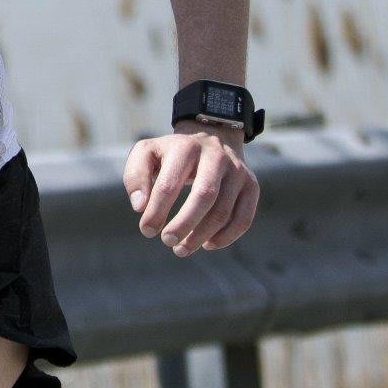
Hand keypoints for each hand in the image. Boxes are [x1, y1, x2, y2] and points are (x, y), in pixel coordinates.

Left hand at [124, 125, 259, 257]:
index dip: (157, 211)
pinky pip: (243, 219)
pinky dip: (225, 237)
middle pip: (204, 196)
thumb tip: (140, 207)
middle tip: (167, 241)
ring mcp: (237, 171)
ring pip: (223, 211)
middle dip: (184, 224)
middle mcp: (216, 156)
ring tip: (181, 249)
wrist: (210, 139)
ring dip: (201, 236)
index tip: (147, 230)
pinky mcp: (251, 186)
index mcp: (185, 146)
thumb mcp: (147, 154)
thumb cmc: (171, 155)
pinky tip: (206, 244)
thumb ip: (135, 177)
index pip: (169, 184)